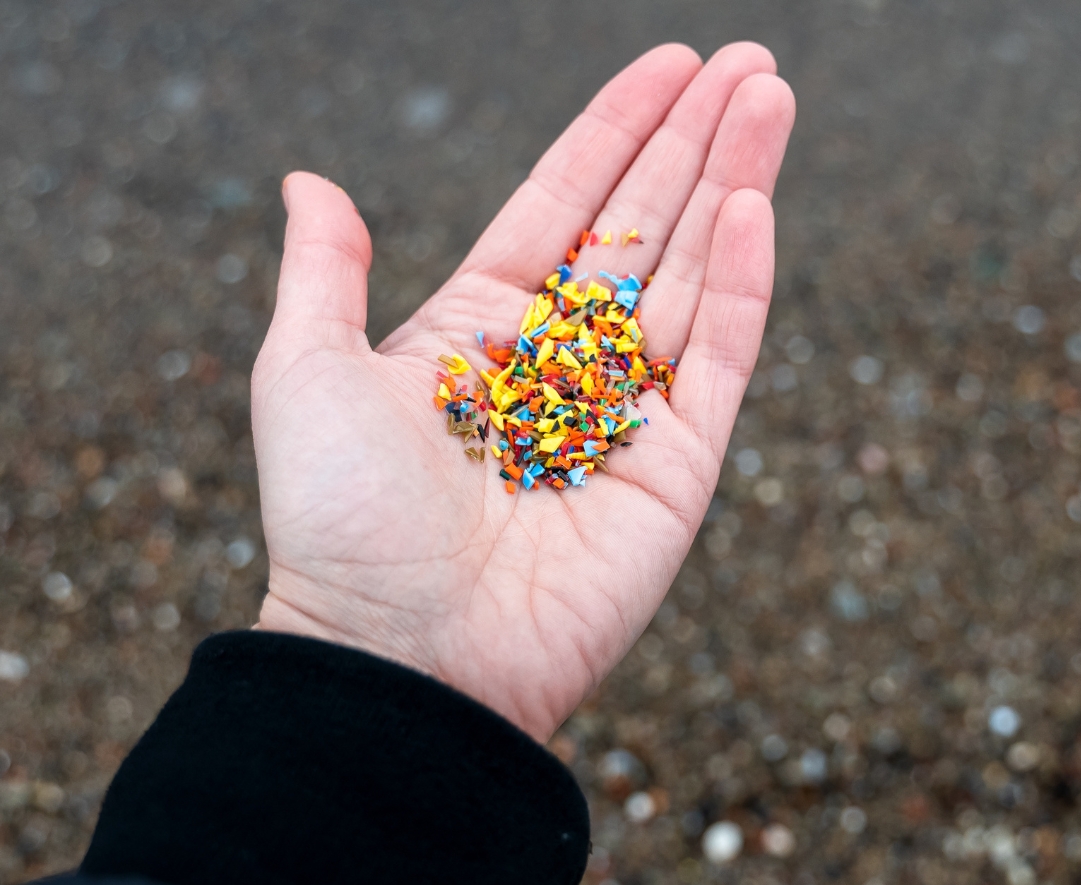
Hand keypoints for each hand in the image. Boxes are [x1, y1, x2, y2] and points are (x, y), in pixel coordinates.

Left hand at [251, 44, 794, 741]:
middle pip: (645, 227)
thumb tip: (308, 180)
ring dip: (734, 184)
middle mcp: (563, 363)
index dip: (616, 132)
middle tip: (750, 63)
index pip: (565, 206)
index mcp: (482, 331)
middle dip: (695, 140)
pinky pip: (720, 361)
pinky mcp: (677, 469)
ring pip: (695, 276)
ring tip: (771, 98)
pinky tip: (753, 205)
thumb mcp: (306, 373)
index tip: (671, 64)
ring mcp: (627, 413)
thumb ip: (325, 274)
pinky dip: (743, 284)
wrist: (400, 659)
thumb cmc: (341, 523)